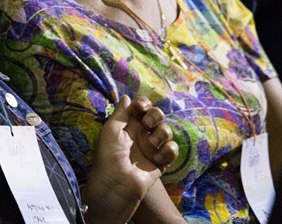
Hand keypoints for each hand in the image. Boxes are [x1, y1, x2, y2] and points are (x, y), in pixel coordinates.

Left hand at [82, 95, 177, 223]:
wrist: (116, 184)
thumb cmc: (109, 155)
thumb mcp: (111, 129)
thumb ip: (121, 112)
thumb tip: (127, 96)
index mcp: (128, 125)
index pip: (142, 107)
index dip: (144, 104)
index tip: (140, 107)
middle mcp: (141, 134)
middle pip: (157, 115)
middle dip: (155, 115)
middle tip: (147, 124)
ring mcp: (152, 148)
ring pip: (167, 130)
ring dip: (161, 134)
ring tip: (151, 145)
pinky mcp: (161, 162)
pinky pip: (172, 149)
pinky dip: (168, 151)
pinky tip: (157, 158)